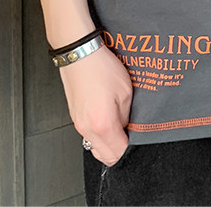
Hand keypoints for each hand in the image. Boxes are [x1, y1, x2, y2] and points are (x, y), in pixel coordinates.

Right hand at [59, 43, 133, 166]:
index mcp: (103, 124)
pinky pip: (88, 135)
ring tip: (117, 123)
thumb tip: (126, 127)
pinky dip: (98, 133)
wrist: (79, 54)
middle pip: (105, 157)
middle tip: (128, 132)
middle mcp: (87, 128)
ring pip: (95, 147)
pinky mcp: (74, 117)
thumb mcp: (125, 91)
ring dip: (108, 142)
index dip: (130, 148)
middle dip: (119, 149)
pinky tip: (106, 116)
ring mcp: (78, 124)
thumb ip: (127, 115)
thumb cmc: (101, 67)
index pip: (118, 153)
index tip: (136, 137)